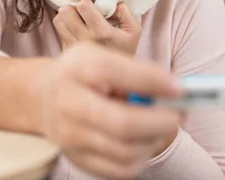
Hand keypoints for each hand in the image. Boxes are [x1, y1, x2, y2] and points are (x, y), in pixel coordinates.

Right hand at [40, 42, 180, 178]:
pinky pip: (120, 170)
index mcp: (79, 69)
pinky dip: (140, 158)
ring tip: (160, 127)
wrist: (44, 98)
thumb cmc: (82, 74)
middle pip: (123, 124)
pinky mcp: (77, 159)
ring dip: (154, 140)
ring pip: (126, 152)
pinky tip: (143, 141)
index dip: (154, 82)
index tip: (180, 89)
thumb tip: (174, 90)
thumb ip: (136, 71)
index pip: (119, 75)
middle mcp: (70, 104)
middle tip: (178, 115)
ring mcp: (71, 137)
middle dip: (160, 122)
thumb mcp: (102, 57)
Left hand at [53, 0, 140, 54]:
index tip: (92, 7)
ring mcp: (73, 46)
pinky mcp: (66, 51)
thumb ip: (126, 13)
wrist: (115, 75)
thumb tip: (114, 2)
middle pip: (65, 11)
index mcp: (102, 32)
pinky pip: (59, 31)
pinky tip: (76, 29)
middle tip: (81, 11)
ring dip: (66, 15)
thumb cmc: (125, 49)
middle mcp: (85, 39)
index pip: (83, 6)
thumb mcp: (134, 31)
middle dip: (73, 7)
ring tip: (76, 18)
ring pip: (58, 20)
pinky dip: (65, 26)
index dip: (86, 2)